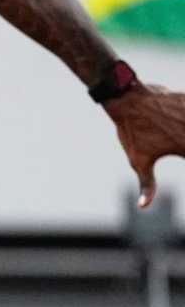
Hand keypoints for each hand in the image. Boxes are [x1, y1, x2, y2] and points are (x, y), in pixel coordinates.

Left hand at [108, 82, 184, 206]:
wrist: (128, 100)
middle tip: (179, 148)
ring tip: (179, 141)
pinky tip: (181, 125)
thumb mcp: (138, 161)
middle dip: (184, 148)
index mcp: (184, 147)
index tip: (182, 154)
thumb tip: (143, 207)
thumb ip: (147, 184)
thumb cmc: (132, 132)